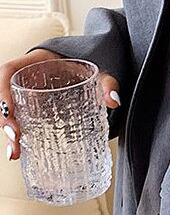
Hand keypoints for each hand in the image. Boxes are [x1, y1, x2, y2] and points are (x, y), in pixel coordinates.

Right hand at [0, 49, 120, 160]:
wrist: (96, 64)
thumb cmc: (93, 64)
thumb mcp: (101, 71)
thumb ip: (108, 83)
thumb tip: (113, 100)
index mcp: (37, 61)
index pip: (9, 71)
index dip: (2, 90)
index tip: (9, 111)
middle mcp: (27, 77)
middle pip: (4, 96)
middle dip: (4, 119)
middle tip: (15, 138)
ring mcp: (29, 93)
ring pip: (10, 112)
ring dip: (9, 132)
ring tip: (15, 153)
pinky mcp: (34, 108)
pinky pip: (21, 120)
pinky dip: (19, 135)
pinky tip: (20, 152)